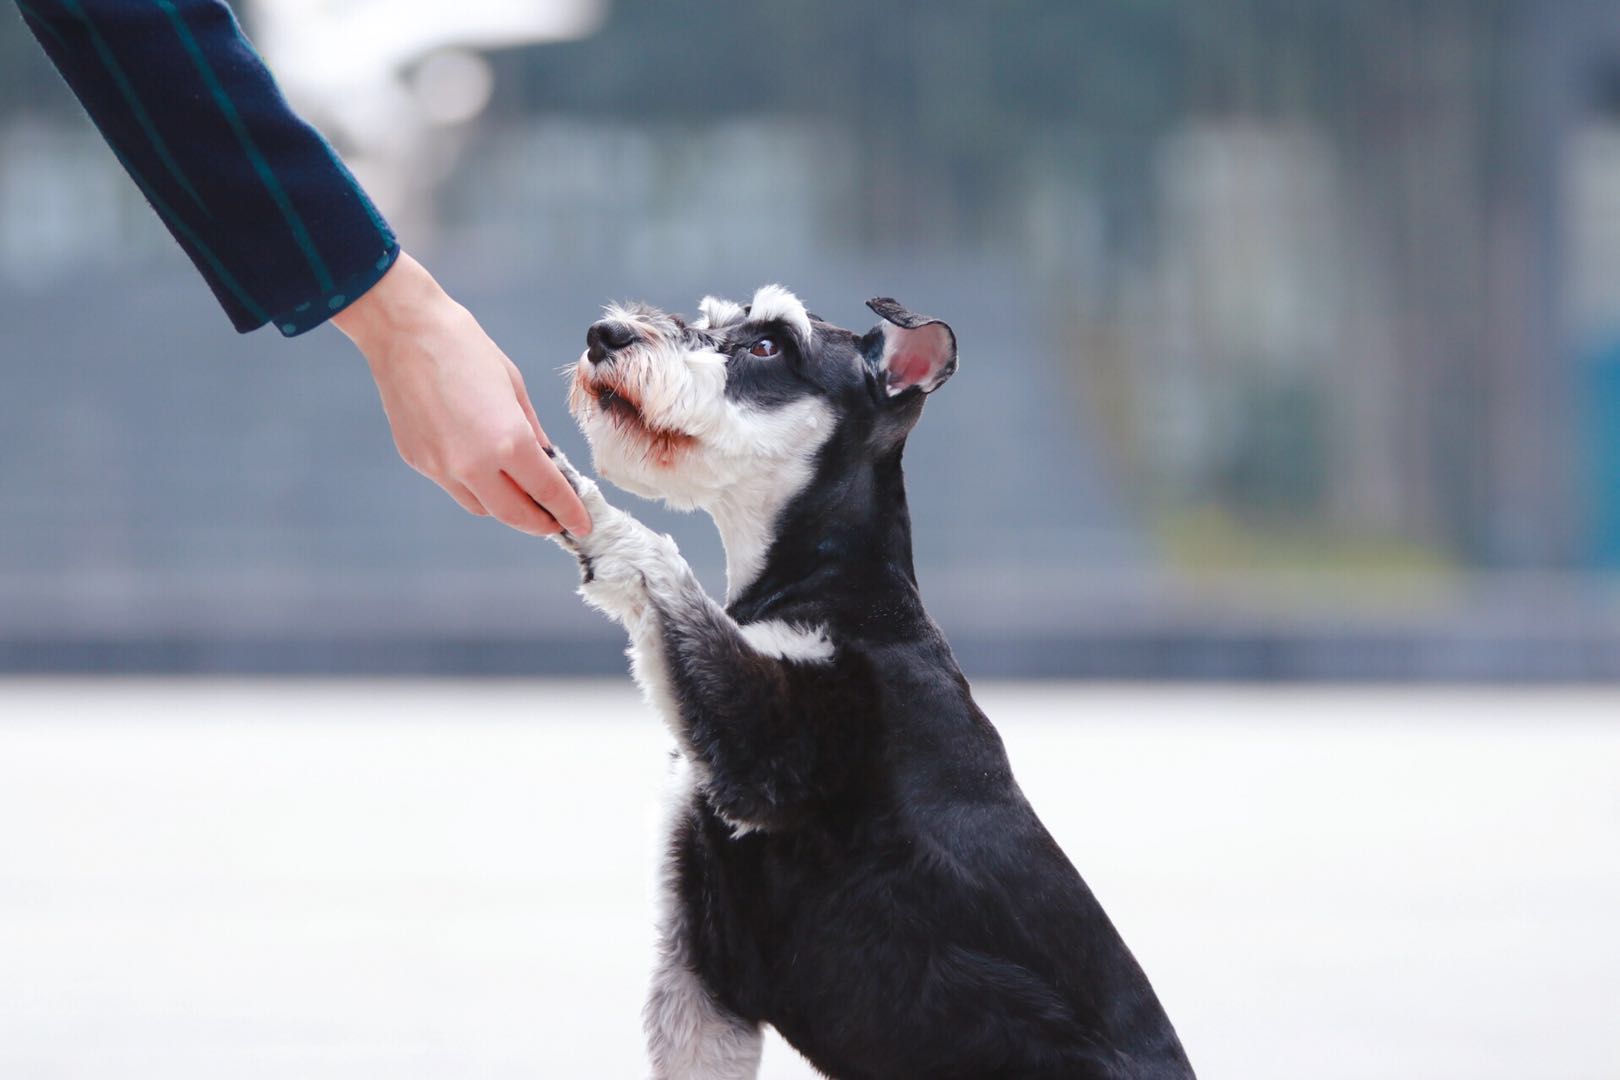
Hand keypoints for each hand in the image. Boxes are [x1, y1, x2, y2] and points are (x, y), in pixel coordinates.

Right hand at [333, 252, 590, 536]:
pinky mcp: (419, 462)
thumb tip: (547, 463)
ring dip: (508, 508)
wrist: (405, 330)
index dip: (569, 511)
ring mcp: (442, 467)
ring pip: (483, 507)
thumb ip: (533, 433)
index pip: (548, 492)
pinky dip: (476, 487)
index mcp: (508, 442)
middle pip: (515, 514)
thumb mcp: (514, 388)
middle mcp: (474, 464)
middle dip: (541, 523)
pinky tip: (486, 470)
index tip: (582, 524)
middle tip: (557, 522)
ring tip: (524, 496)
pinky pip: (455, 487)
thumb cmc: (466, 348)